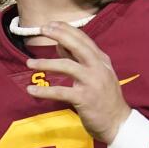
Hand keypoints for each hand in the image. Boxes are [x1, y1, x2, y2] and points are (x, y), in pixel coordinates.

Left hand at [25, 22, 130, 142]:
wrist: (118, 123)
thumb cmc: (104, 99)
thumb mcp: (96, 75)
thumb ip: (78, 59)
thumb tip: (59, 45)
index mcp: (101, 61)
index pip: (83, 39)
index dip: (66, 29)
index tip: (50, 24)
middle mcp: (98, 68)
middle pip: (78, 46)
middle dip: (59, 35)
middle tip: (43, 29)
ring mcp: (92, 82)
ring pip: (67, 66)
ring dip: (46, 63)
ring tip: (30, 63)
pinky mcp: (84, 99)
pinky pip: (61, 92)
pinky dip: (44, 91)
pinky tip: (31, 89)